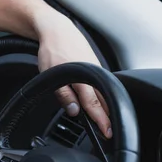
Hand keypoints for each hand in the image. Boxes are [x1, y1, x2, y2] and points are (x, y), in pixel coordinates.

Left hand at [36, 16, 111, 138]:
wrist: (58, 29)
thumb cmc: (53, 49)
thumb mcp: (51, 74)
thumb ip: (64, 94)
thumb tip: (75, 111)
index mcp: (82, 78)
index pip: (94, 105)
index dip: (101, 120)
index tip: (106, 132)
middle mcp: (93, 73)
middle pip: (104, 100)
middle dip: (107, 117)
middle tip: (110, 132)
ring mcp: (96, 69)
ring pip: (104, 92)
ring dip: (106, 106)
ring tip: (107, 121)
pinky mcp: (95, 65)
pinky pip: (102, 84)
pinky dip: (103, 95)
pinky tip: (101, 102)